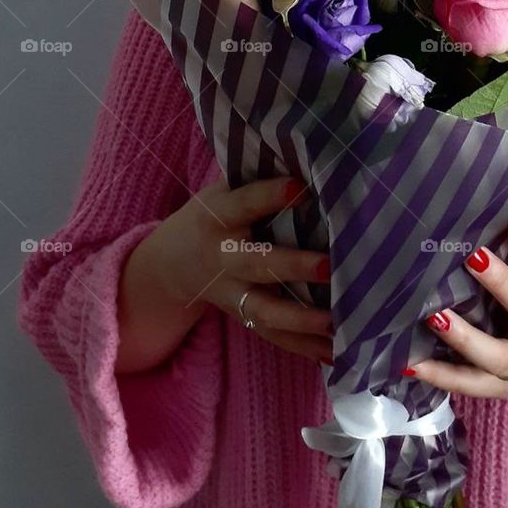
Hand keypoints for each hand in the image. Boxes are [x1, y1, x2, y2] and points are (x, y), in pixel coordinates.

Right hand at [117, 176, 331, 372]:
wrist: (170, 263)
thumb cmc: (214, 214)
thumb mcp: (223, 190)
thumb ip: (258, 179)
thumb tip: (316, 155)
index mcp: (218, 214)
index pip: (245, 203)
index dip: (270, 195)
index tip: (301, 187)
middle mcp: (223, 256)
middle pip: (257, 264)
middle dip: (293, 266)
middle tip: (329, 266)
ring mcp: (230, 292)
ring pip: (264, 310)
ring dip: (301, 319)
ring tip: (337, 323)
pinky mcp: (241, 316)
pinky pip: (272, 336)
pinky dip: (303, 347)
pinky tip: (336, 352)